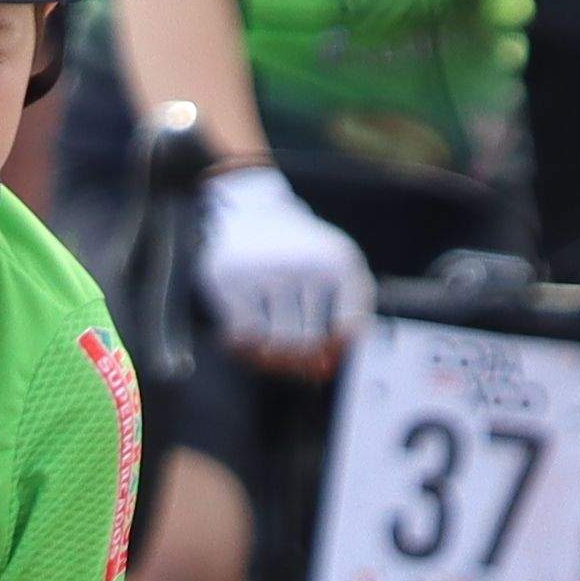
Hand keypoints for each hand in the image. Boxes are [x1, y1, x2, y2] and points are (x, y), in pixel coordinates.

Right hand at [196, 164, 369, 370]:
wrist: (249, 209)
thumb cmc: (300, 253)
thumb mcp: (337, 271)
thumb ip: (346, 320)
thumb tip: (321, 371)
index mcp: (340, 262)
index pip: (348, 331)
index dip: (335, 351)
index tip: (324, 350)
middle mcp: (305, 264)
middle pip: (309, 345)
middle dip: (299, 362)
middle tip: (290, 358)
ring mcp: (266, 271)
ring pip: (275, 345)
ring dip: (271, 357)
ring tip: (268, 350)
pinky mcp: (231, 280)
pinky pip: (243, 337)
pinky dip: (245, 346)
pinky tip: (245, 334)